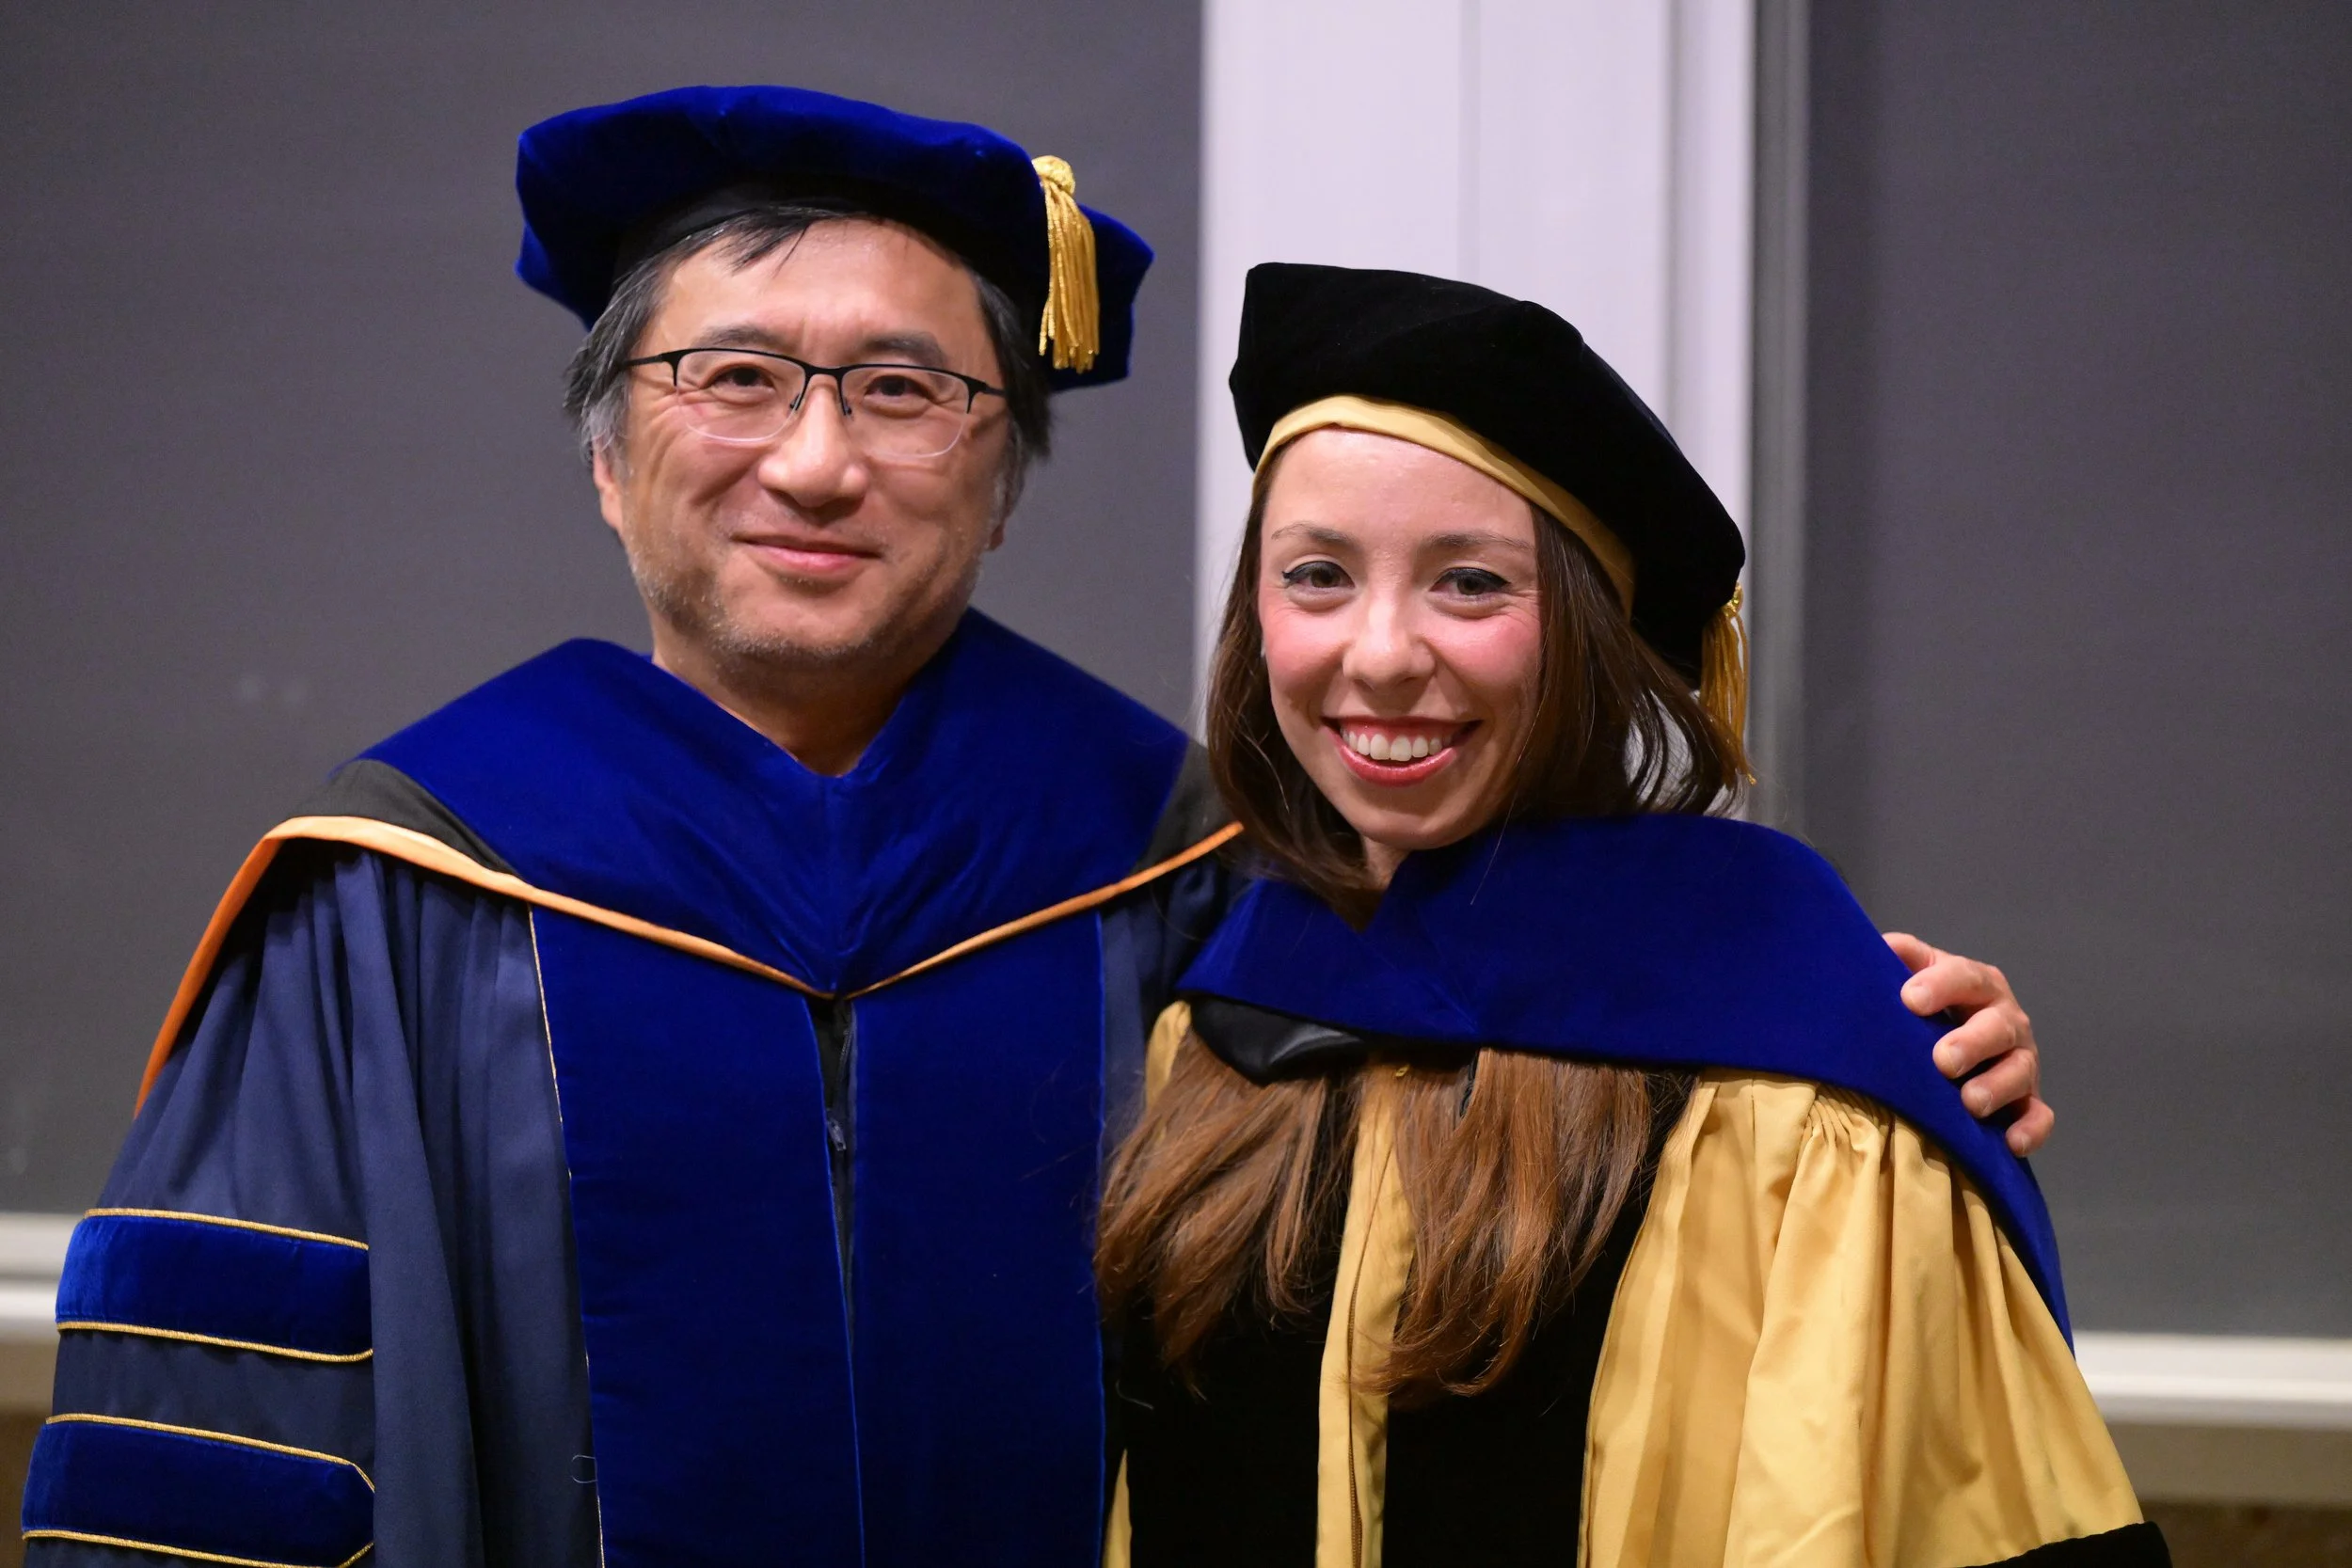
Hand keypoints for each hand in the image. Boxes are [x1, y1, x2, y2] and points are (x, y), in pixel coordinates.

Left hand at [1883, 933, 2053, 1155]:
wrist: (1953, 1045)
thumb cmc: (1925, 1008)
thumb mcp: (1914, 976)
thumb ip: (1902, 958)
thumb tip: (1881, 944)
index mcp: (1978, 984)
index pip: (1965, 976)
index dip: (1941, 985)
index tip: (1910, 1000)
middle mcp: (2006, 1019)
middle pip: (1998, 1026)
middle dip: (1972, 1042)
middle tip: (1943, 1061)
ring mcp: (2021, 1060)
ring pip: (2021, 1070)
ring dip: (1998, 1086)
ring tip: (1971, 1102)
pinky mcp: (2028, 1100)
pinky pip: (2039, 1115)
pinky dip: (2031, 1129)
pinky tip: (2012, 1142)